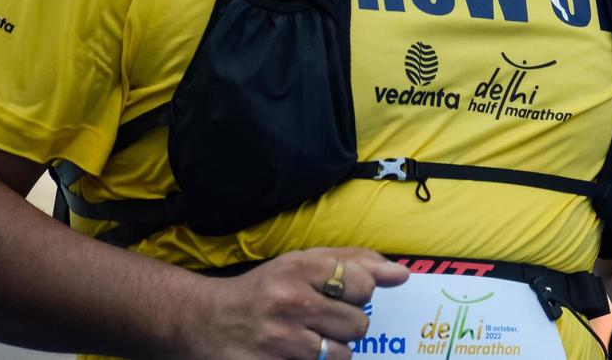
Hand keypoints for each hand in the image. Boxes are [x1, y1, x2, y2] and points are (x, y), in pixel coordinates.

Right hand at [187, 247, 408, 358]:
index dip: (359, 291)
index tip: (342, 292)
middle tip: (320, 318)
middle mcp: (292, 302)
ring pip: (344, 355)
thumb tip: (401, 273)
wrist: (210, 321)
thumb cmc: (264, 289)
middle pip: (358, 323)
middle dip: (346, 324)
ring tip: (308, 338)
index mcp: (299, 267)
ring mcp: (284, 341)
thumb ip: (353, 262)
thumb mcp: (301, 262)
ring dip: (332, 350)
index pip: (362, 282)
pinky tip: (299, 354)